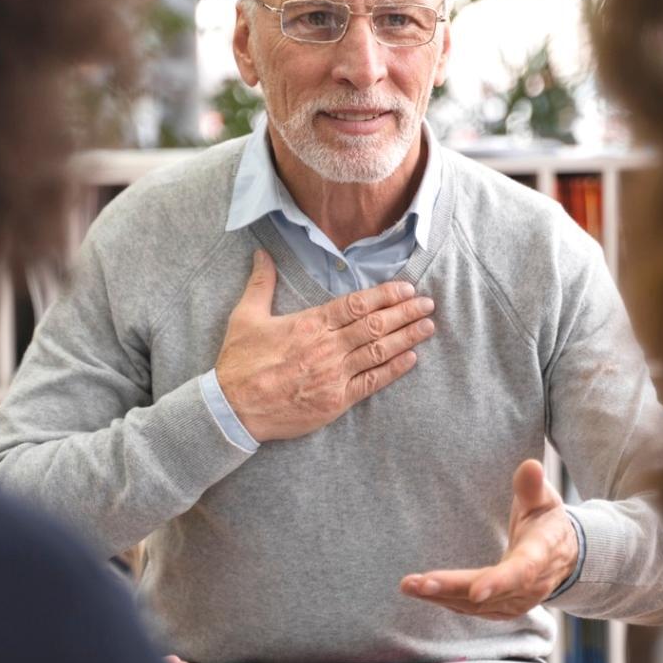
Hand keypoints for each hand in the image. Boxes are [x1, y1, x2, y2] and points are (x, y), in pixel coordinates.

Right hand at [215, 250, 435, 441]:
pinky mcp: (336, 401)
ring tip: (428, 326)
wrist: (234, 408)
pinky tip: (411, 358)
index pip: (357, 304)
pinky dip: (393, 369)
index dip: (385, 295)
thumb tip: (261, 253)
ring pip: (378, 351)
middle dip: (405, 312)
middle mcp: (327, 347)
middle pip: (375, 325)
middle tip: (428, 303)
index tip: (406, 288)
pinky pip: (372, 382)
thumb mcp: (245, 316)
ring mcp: (334, 375)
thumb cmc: (240, 363)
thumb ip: (260, 283)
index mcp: (310, 324)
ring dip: (407, 337)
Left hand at [400, 459, 578, 619]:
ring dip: (441, 597)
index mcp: (541, 555)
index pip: (521, 571)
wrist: (564, 557)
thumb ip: (532, 487)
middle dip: (453, 589)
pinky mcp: (502, 610)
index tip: (476, 591)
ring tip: (409, 585)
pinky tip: (423, 593)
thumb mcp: (545, 501)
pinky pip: (471, 610)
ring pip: (476, 606)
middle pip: (490, 593)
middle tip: (419, 584)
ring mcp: (516, 602)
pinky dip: (446, 602)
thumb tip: (530, 465)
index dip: (499, 581)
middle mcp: (530, 586)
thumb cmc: (548, 523)